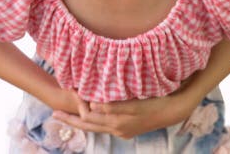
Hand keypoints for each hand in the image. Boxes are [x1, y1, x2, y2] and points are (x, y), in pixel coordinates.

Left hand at [51, 91, 194, 139]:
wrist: (174, 110)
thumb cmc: (156, 102)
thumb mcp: (135, 104)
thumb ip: (114, 106)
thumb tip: (93, 106)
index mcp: (117, 122)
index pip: (89, 118)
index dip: (75, 108)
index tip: (65, 98)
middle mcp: (117, 129)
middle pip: (88, 126)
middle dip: (71, 120)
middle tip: (54, 114)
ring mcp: (122, 130)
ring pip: (96, 127)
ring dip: (81, 122)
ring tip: (67, 116)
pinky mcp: (127, 129)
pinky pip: (104, 126)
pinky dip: (93, 122)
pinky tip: (90, 117)